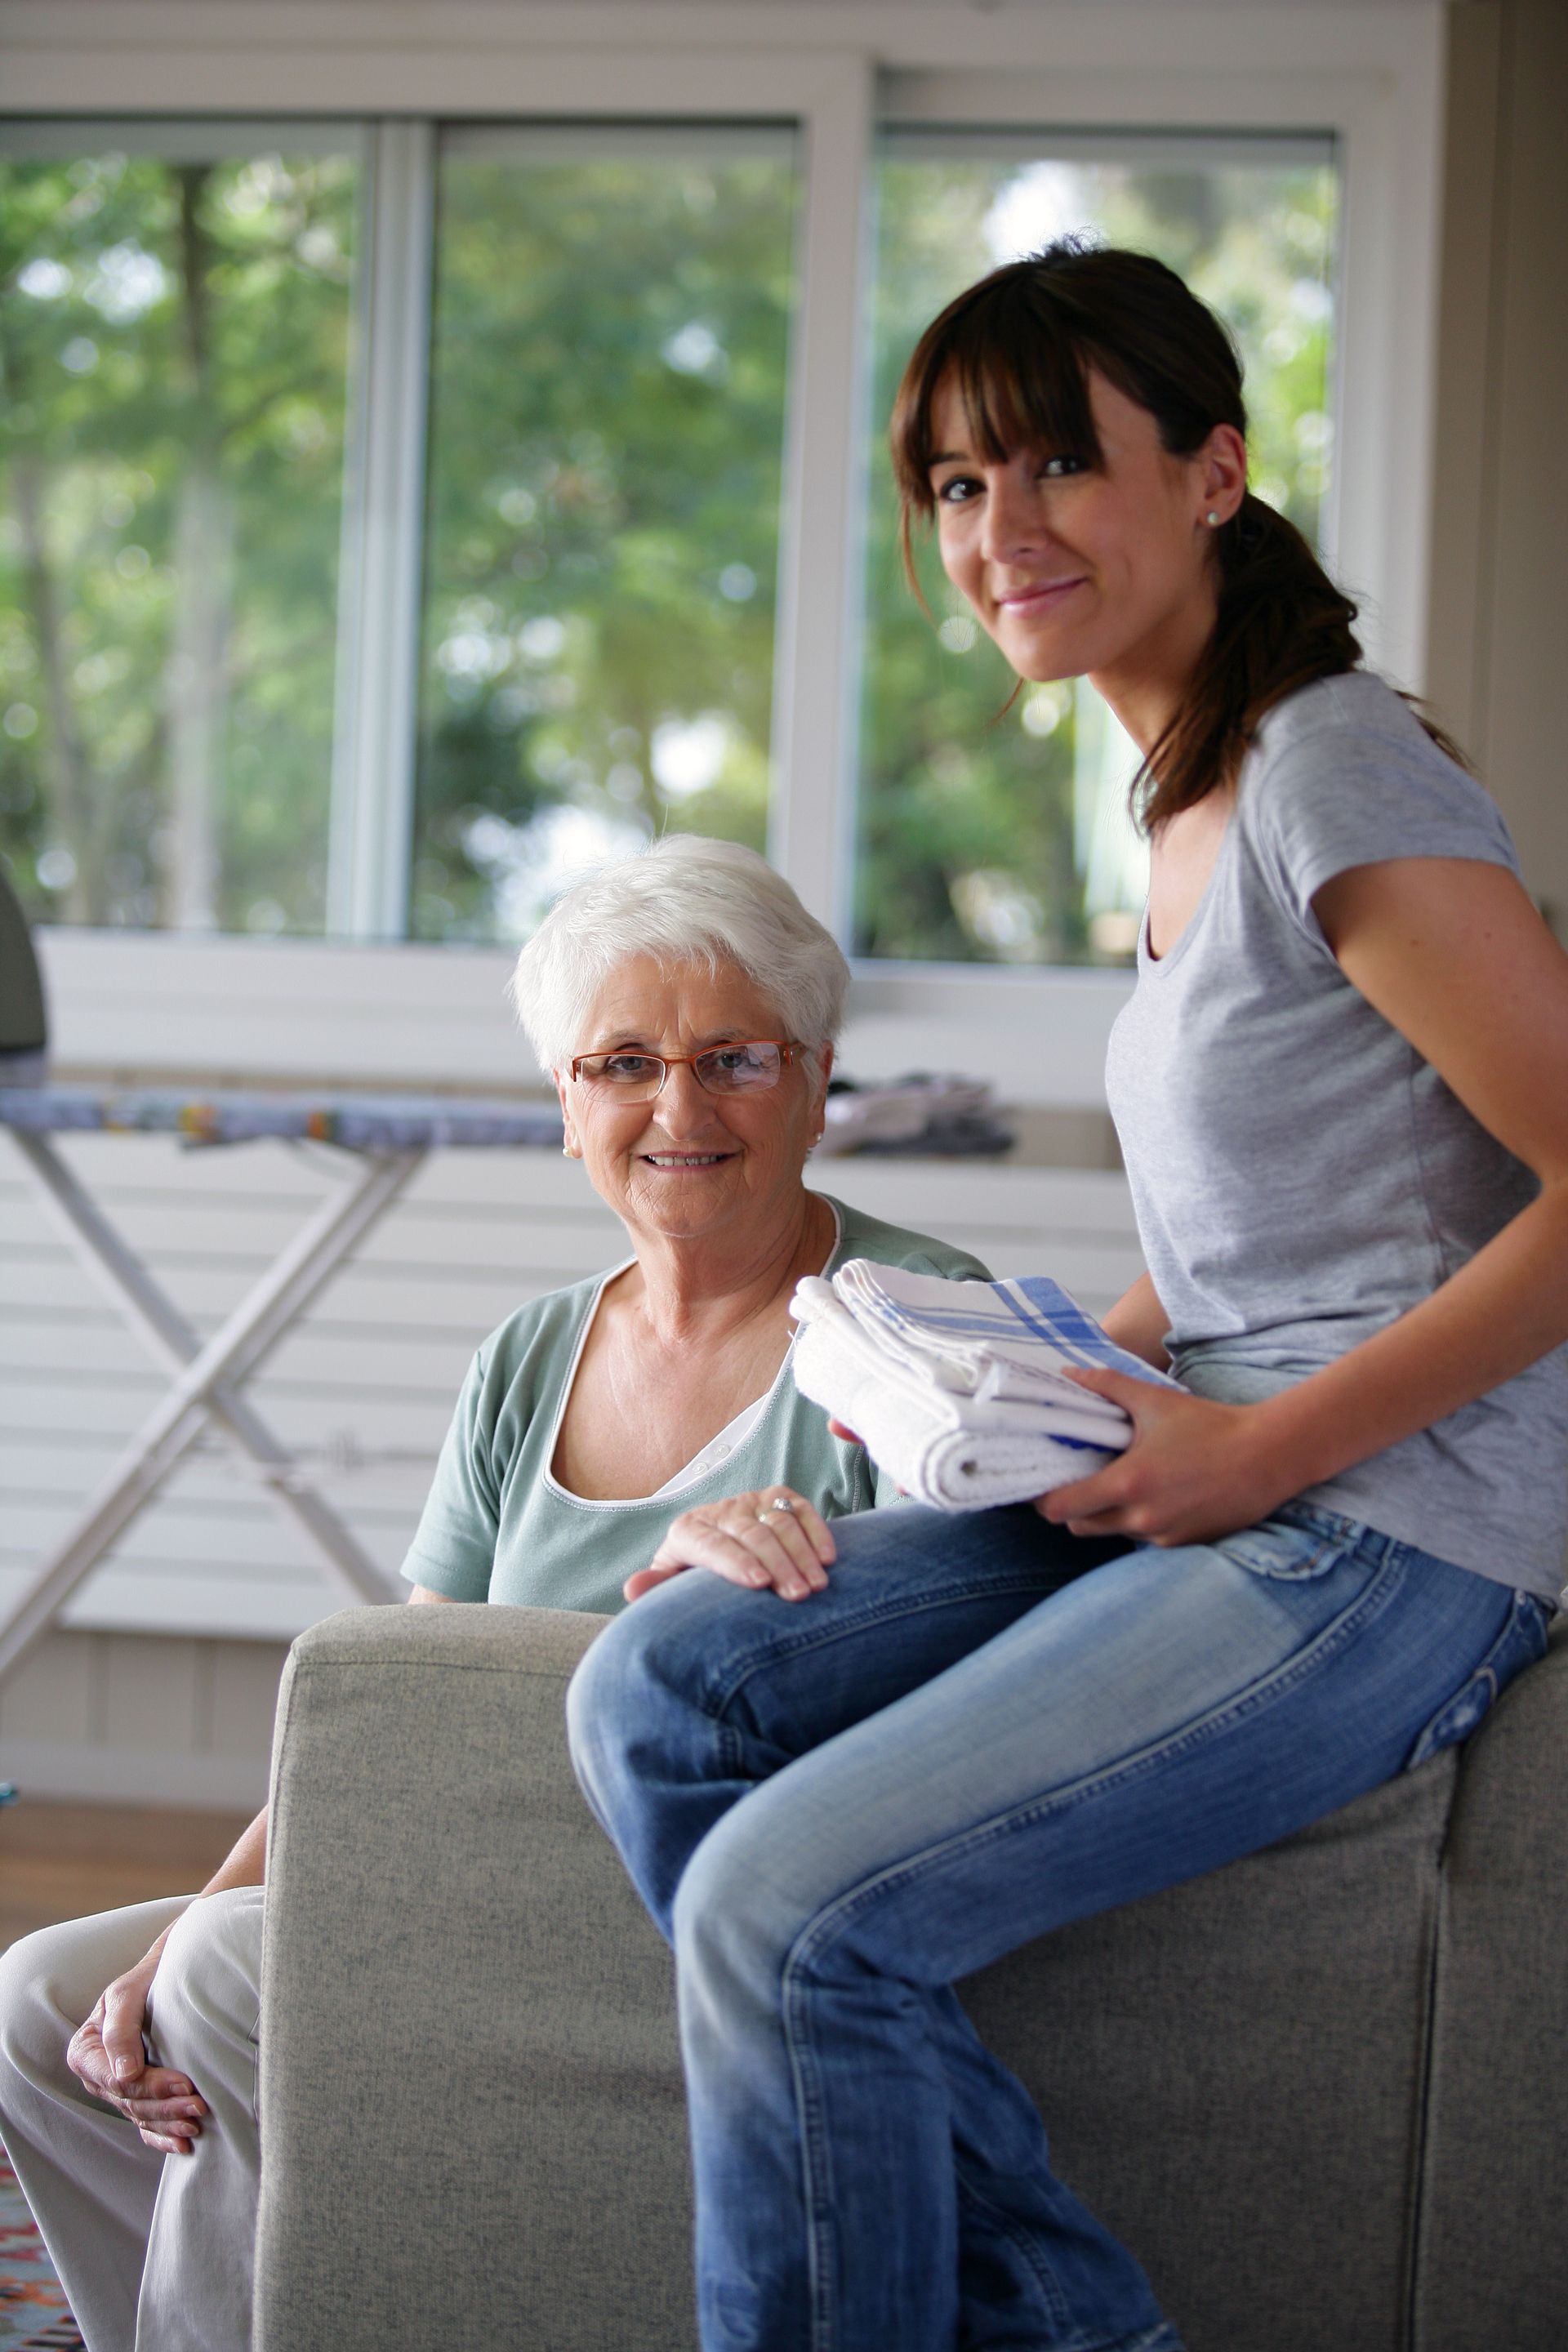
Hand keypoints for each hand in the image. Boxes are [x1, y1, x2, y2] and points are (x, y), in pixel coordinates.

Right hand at [67, 1934, 207, 2156]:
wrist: (163, 1974)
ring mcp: (117, 2091)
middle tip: (199, 2105)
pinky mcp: (137, 2098)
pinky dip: (163, 2136)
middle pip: (131, 2102)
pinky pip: (145, 2126)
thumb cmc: (144, 1979)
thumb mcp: (126, 1994)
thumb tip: (124, 2076)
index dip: (150, 2086)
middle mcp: (97, 2077)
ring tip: (197, 2121)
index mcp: (86, 2052)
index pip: (117, 2080)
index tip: (185, 2083)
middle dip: (166, 2106)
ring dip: (169, 2122)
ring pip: (141, 2115)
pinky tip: (184, 2144)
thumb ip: (120, 2030)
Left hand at [625, 1486, 835, 1602]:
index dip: (736, 1562)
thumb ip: (656, 1587)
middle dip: (777, 1563)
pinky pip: (800, 1507)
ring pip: (779, 1520)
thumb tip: (632, 1588)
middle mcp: (719, 1511)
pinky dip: (816, 1530)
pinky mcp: (775, 1496)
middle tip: (797, 1595)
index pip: (712, 1543)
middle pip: (751, 1533)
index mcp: (687, 1531)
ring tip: (816, 1585)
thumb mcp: (671, 1584)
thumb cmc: (693, 1578)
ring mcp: (749, 1501)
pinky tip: (829, 1558)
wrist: (713, 1550)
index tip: (760, 1584)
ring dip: (801, 1553)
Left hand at [1034, 1367, 1292, 1547]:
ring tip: (1121, 1482)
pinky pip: (1146, 1538)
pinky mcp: (1185, 1544)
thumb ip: (1108, 1386)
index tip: (1043, 1482)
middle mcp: (1142, 1518)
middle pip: (1079, 1527)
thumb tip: (1068, 1373)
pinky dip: (1140, 1521)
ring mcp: (1164, 1536)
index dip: (1043, 1498)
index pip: (1061, 1508)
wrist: (1270, 1455)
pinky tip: (1156, 1494)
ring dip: (1108, 1514)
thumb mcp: (1155, 1400)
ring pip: (1114, 1532)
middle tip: (1077, 1480)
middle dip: (1072, 1507)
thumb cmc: (1212, 1426)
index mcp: (1129, 1483)